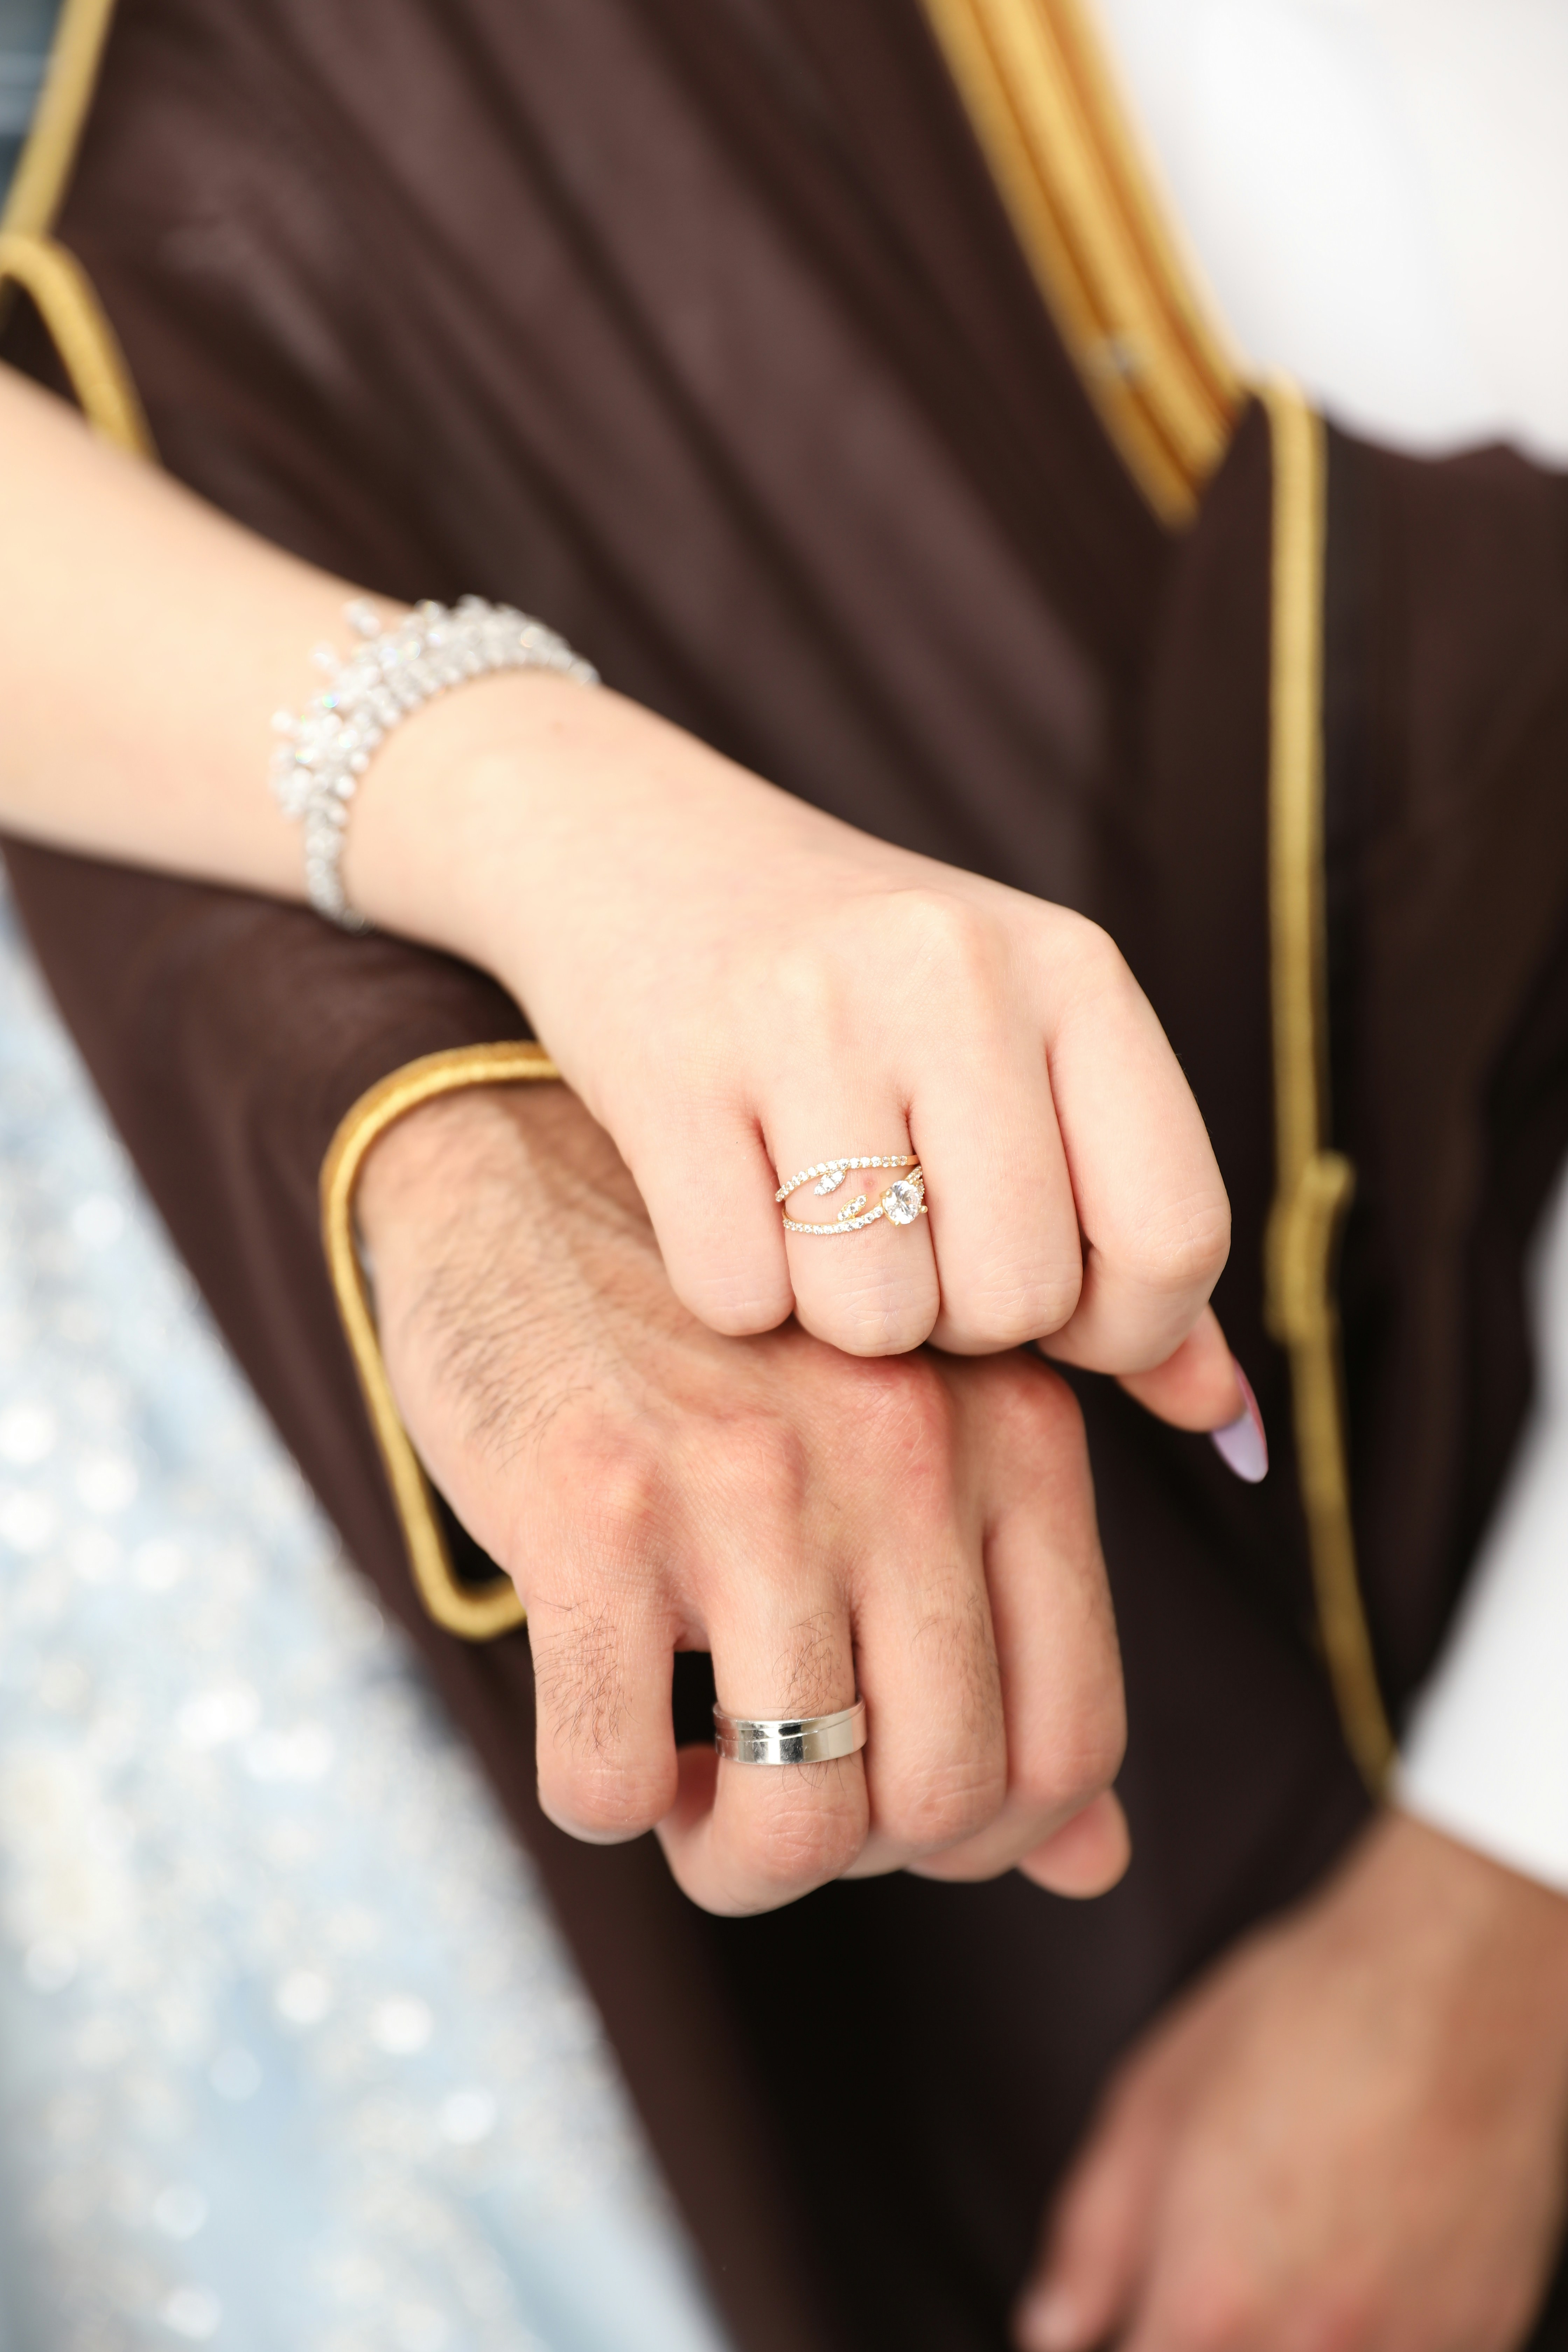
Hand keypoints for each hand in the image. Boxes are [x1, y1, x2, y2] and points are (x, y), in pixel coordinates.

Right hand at [349, 675, 1231, 1371]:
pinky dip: (738, 1293)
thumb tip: (1230, 1424)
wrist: (635, 848)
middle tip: (912, 1242)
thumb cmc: (865, 993)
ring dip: (846, 1315)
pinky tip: (728, 1201)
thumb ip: (1137, 1243)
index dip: (1122, 1325)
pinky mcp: (672, 1072)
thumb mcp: (1029, 1063)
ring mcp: (810, 1014)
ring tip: (820, 1220)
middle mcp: (958, 974)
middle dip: (964, 1319)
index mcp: (1078, 971)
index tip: (1053, 1299)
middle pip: (1018, 1297)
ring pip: (877, 1318)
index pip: (1177, 1234)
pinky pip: (741, 1298)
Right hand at [357, 1077, 1147, 1914]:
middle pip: (940, 1800)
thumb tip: (1095, 1865)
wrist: (523, 1178)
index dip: (991, 1831)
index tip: (895, 1807)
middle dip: (854, 1853)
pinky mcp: (594, 1512)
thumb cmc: (729, 1342)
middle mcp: (907, 1450)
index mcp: (1016, 1432)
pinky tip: (610, 1735)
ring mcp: (750, 1481)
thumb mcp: (909, 1443)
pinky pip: (616, 1779)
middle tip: (777, 1803)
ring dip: (737, 1859)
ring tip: (696, 1795)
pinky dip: (609, 1801)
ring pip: (796, 1820)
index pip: (1073, 1737)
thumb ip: (1016, 1629)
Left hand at [1018, 1812, 1567, 2351]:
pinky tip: (1366, 2258)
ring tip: (1296, 2250)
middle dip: (1203, 2335)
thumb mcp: (1152, 2101)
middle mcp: (1310, 2349)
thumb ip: (1090, 2234)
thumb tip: (1052, 2323)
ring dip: (1287, 2337)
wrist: (1459, 1975)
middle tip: (1216, 2269)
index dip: (1126, 2342)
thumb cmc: (1311, 2016)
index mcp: (1212, 2301)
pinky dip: (1370, 2331)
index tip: (1134, 2315)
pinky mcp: (1481, 2337)